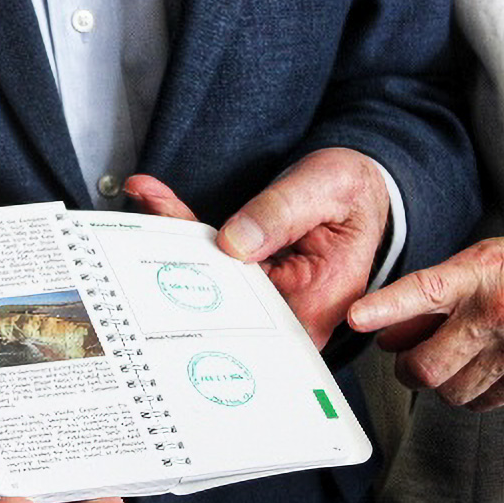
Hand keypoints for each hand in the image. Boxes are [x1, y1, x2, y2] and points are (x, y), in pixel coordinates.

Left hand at [125, 148, 389, 348]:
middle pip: (221, 296)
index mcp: (317, 303)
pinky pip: (208, 260)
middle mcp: (287, 310)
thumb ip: (283, 212)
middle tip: (151, 212)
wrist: (355, 190)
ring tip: (148, 196)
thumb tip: (235, 243)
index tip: (180, 259)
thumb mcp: (326, 188)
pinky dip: (181, 228)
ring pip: (207, 276)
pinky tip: (155, 198)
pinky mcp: (246, 279)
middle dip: (180, 253)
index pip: (255, 315)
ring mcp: (263, 298)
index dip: (212, 294)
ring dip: (174, 235)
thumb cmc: (352, 193)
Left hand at [349, 225, 503, 410]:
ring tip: (452, 358)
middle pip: (426, 366)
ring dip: (440, 382)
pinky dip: (470, 391)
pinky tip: (479, 367)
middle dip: (407, 369)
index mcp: (477, 275)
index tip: (356, 318)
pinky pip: (481, 402)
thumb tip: (386, 335)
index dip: (384, 307)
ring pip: (450, 391)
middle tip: (409, 359)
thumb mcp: (474, 264)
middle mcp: (497, 312)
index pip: (420, 292)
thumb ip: (427, 299)